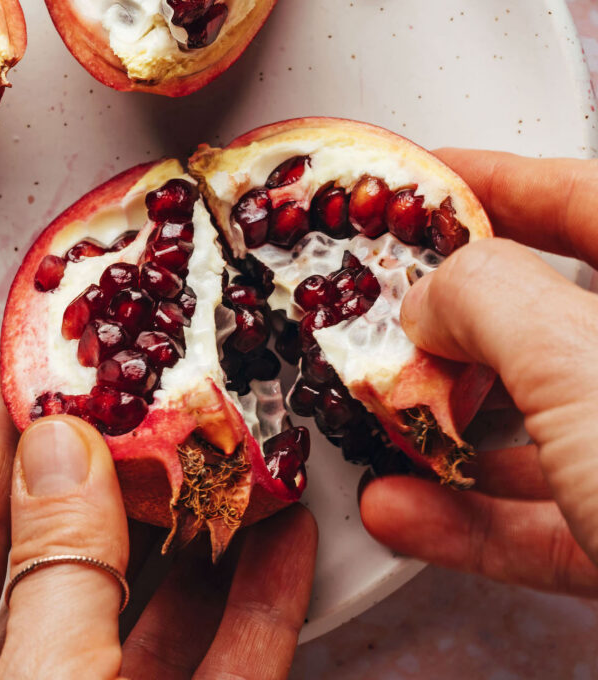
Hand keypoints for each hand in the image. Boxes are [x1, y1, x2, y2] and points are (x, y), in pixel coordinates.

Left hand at [0, 363, 316, 678]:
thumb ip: (57, 570)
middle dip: (124, 473)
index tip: (37, 363)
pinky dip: (256, 613)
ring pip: (152, 612)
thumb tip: (62, 448)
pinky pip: (217, 672)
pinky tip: (285, 548)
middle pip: (68, 553)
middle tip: (157, 400)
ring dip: (205, 536)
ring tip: (238, 458)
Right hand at [360, 150, 597, 595]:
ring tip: (389, 427)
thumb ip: (490, 303)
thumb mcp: (586, 366)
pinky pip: (541, 514)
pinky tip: (409, 512)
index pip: (578, 197)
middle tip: (394, 324)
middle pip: (544, 318)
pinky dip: (468, 517)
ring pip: (536, 424)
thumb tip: (431, 297)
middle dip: (452, 327)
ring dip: (446, 435)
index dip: (489, 181)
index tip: (425, 182)